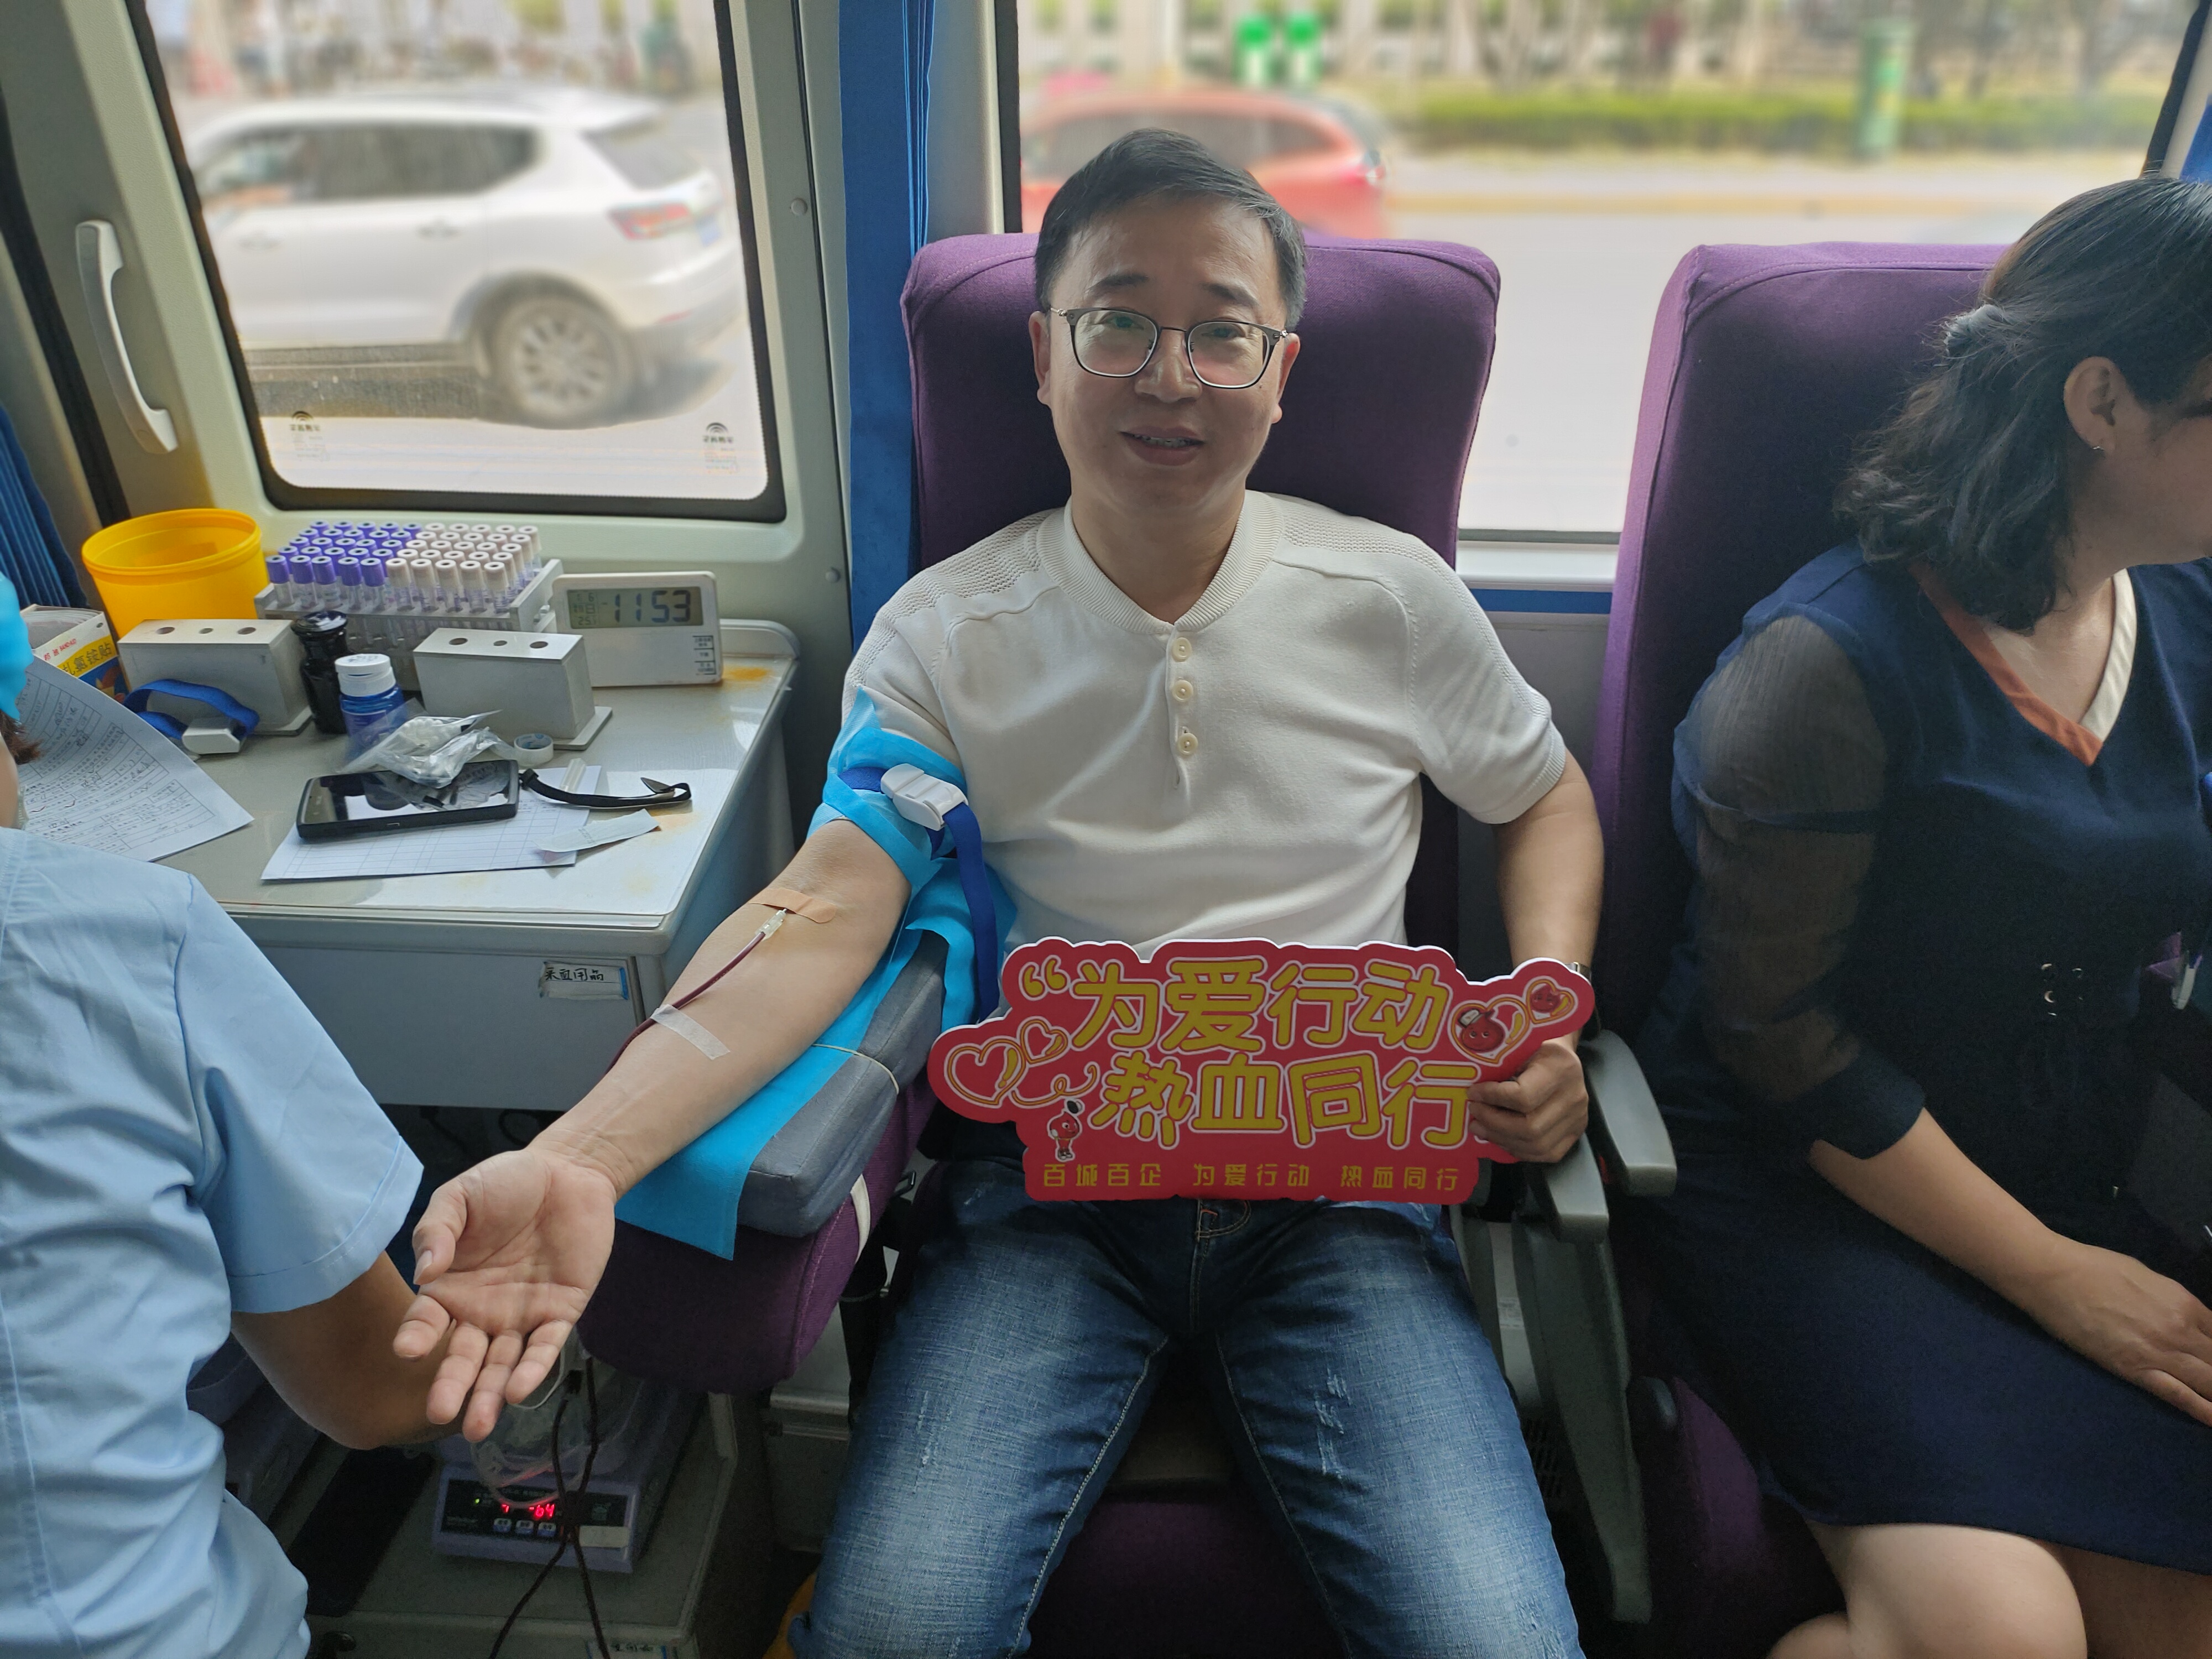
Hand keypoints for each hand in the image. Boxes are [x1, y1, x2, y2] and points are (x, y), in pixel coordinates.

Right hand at [392, 1148, 617, 1440]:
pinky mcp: (560, 1313)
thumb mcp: (462, 1196)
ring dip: (491, 1394)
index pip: (427, 1322)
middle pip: (463, 1357)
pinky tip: (519, 1391)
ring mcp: (520, 1316)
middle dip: (451, 1385)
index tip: (407, 1351)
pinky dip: (533, 1369)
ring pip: (502, 1364)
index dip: (417, 1337)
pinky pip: (545, 1347)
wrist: (567, 1172)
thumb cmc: (505, 1184)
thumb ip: (438, 1230)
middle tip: (440, 1412)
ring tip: (478, 1426)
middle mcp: (481, 1311)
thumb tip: (425, 1271)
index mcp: (450, 1288)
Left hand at [1467, 1037, 1587, 1163]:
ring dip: (1502, 1140)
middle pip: (1530, 1127)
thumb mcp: (1521, 1044)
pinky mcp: (1576, 1132)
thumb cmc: (1538, 1045)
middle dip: (1494, 1124)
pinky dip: (1520, 1150)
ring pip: (1537, 1145)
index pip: (1523, 1096)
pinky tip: (1501, 1138)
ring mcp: (1579, 1117)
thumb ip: (1502, 1065)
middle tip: (1474, 1114)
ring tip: (1482, 1128)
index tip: (1473, 1093)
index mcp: (1561, 1069)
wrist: (1563, 1053)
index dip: (1492, 1099)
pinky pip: (1546, 1153)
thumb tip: (1473, 1091)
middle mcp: (1574, 1096)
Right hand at [2016, 1240, 2211, 1427]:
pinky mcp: (2135, 1370)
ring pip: (2207, 1382)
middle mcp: (2181, 1330)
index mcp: (2185, 1303)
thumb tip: (2184, 1319)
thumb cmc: (2096, 1267)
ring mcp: (2160, 1352)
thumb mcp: (2147, 1277)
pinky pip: (2178, 1395)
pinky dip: (2202, 1410)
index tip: (2211, 1357)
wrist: (2055, 1276)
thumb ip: (2173, 1303)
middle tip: (2211, 1378)